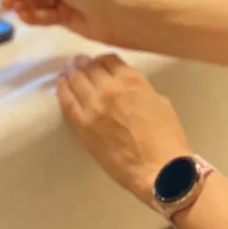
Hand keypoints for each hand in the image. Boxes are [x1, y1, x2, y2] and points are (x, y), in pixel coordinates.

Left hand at [57, 53, 190, 201]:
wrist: (159, 169)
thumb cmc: (167, 138)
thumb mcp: (159, 102)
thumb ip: (140, 89)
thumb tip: (127, 89)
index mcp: (131, 80)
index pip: (109, 60)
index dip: (102, 60)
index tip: (99, 62)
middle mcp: (109, 87)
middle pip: (90, 67)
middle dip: (84, 63)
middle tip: (78, 62)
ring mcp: (93, 106)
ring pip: (76, 80)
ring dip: (71, 72)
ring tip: (68, 70)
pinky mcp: (83, 125)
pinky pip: (67, 102)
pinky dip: (62, 89)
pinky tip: (61, 84)